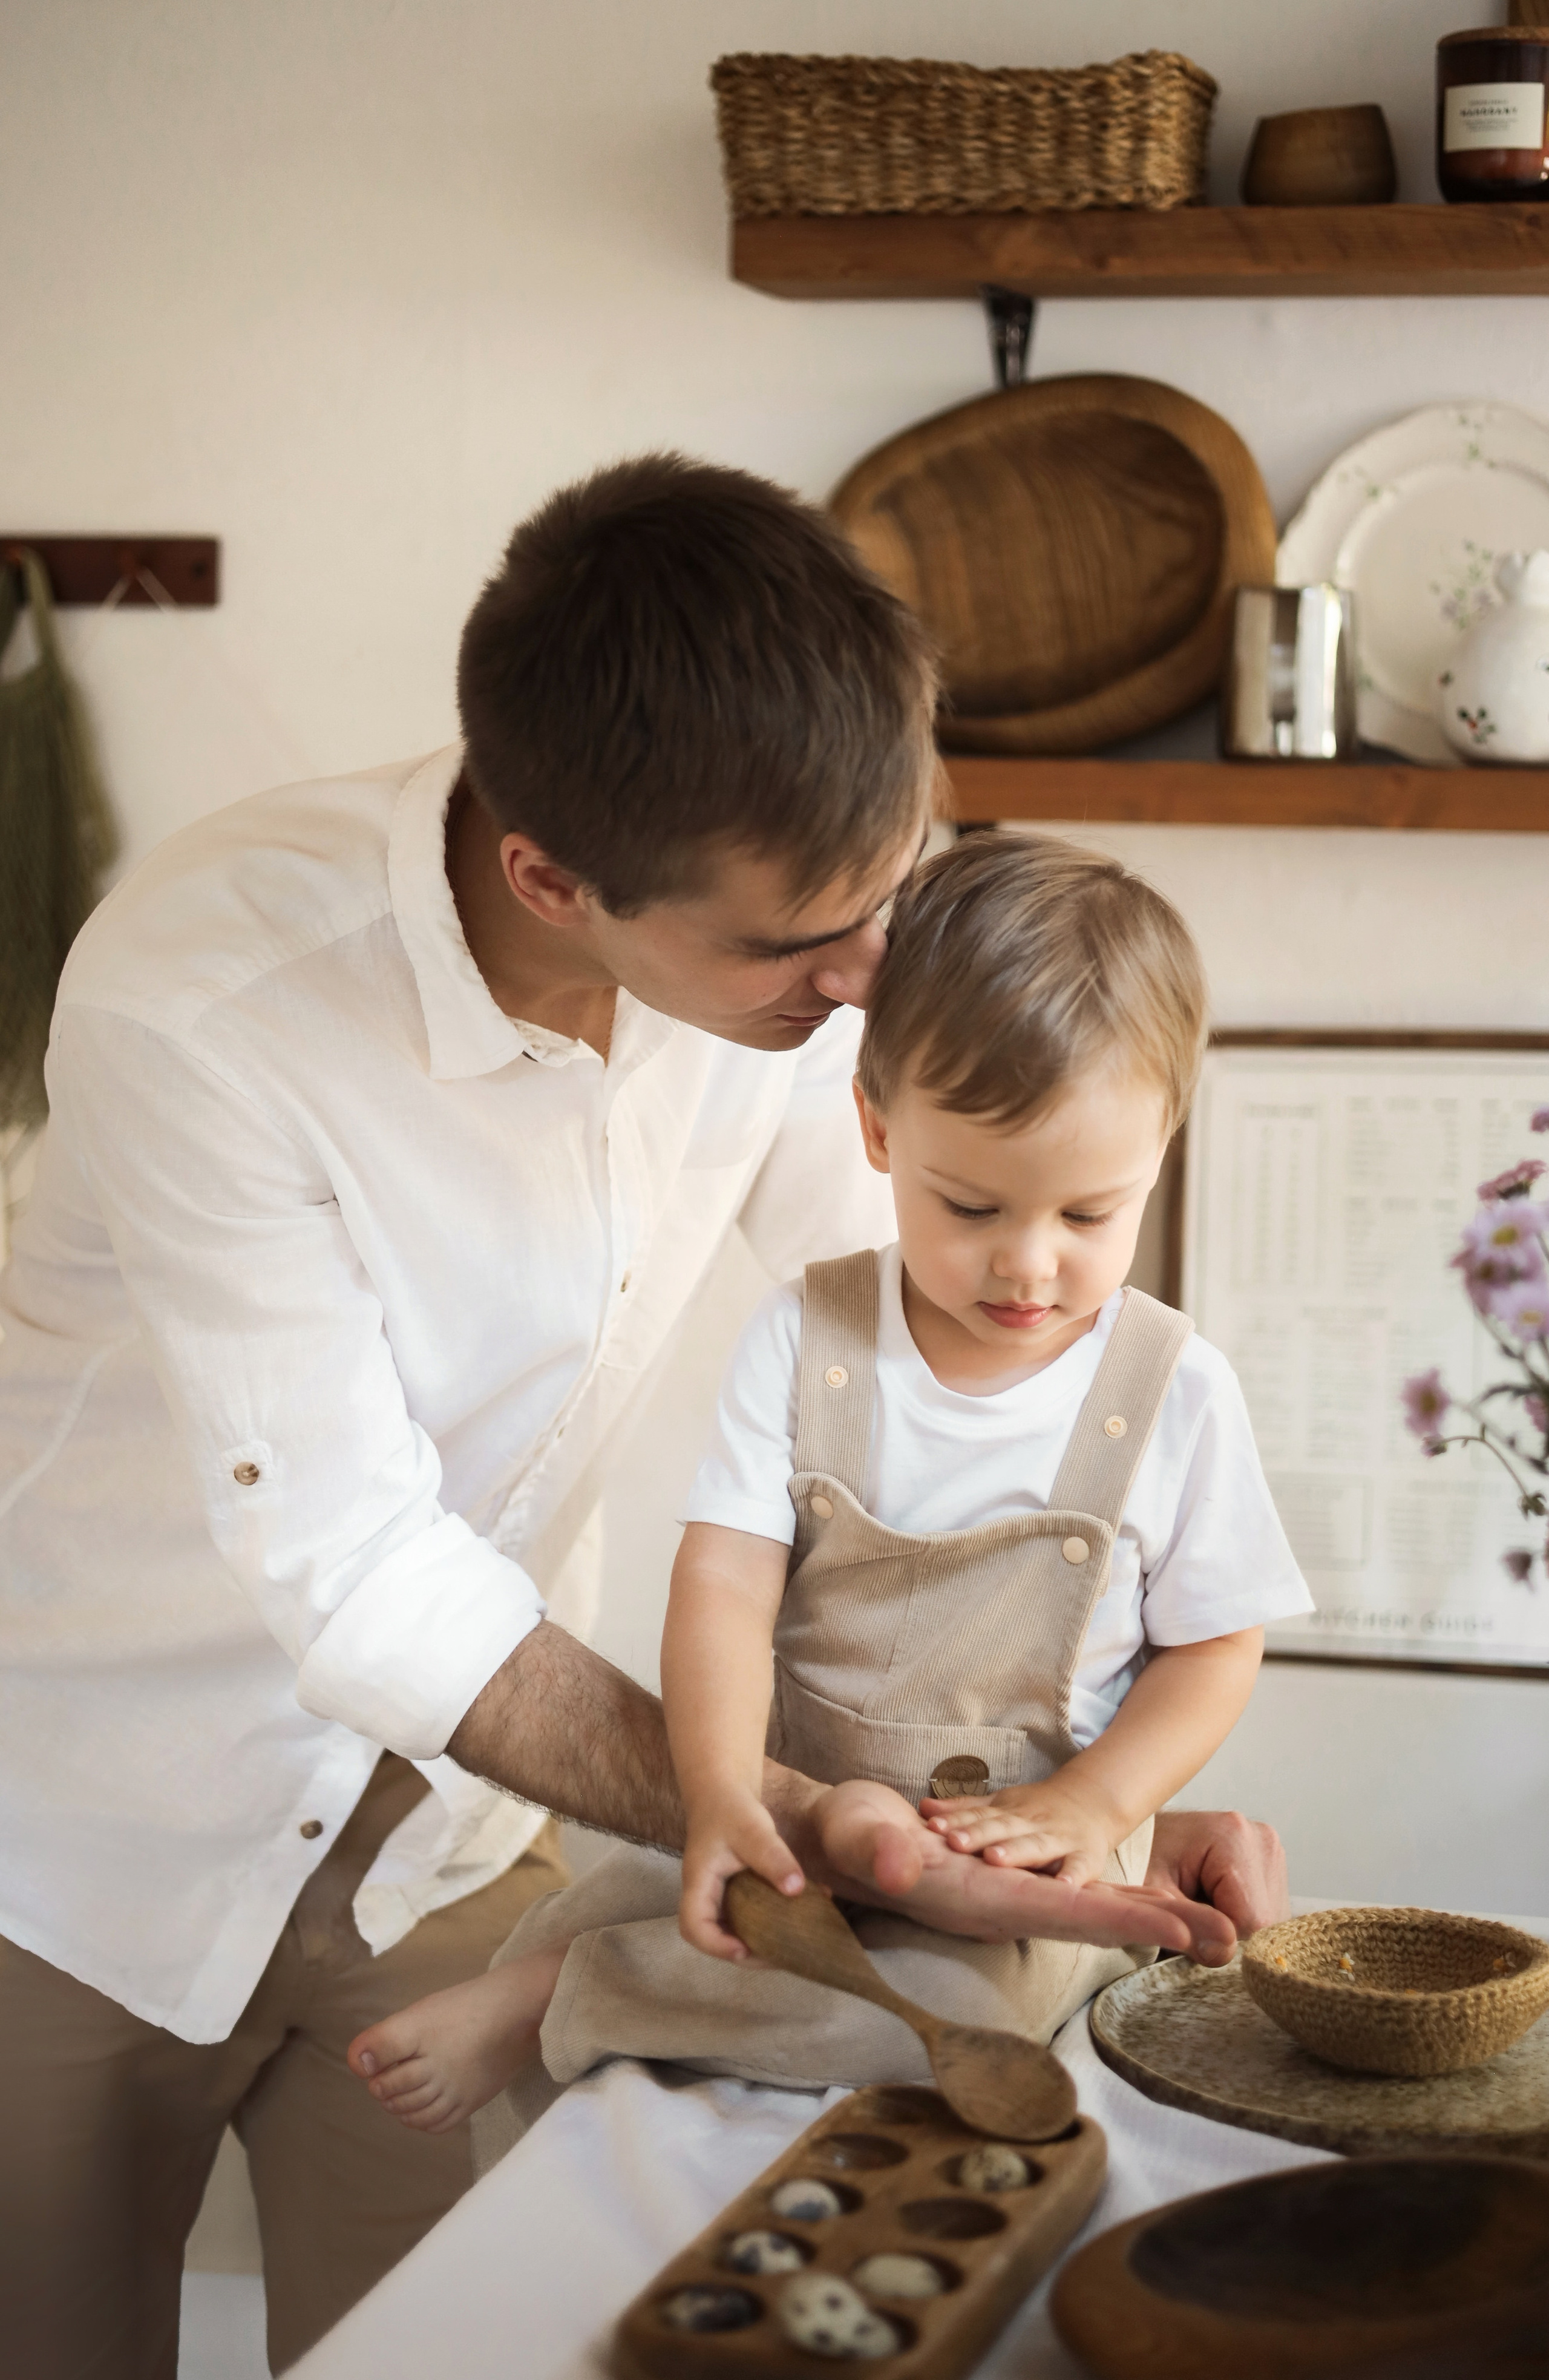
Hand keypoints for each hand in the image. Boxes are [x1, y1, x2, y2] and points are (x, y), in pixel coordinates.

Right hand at [679, 1785, 804, 1961]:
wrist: (722, 1790)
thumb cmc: (731, 1808)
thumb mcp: (754, 1829)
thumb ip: (773, 1858)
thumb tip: (796, 1890)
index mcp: (699, 1881)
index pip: (693, 1926)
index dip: (716, 1945)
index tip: (745, 1950)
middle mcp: (703, 1893)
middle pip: (711, 1936)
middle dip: (742, 1953)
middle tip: (777, 1956)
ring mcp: (716, 1894)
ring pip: (729, 1929)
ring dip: (756, 1941)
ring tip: (788, 1944)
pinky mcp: (732, 1891)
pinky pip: (744, 1915)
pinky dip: (766, 1922)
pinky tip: (795, 1916)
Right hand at [792, 1776, 1236, 1963]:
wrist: (830, 1844)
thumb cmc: (839, 1842)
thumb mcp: (855, 1837)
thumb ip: (878, 1852)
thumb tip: (907, 1864)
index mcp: (979, 1899)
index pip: (1062, 1911)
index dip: (1120, 1918)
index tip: (1180, 1932)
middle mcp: (1003, 1905)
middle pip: (1093, 1919)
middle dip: (1158, 1929)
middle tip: (1229, 1940)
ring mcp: (1006, 1896)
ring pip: (1089, 1909)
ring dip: (1148, 1919)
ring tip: (1212, 1930)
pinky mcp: (1003, 1880)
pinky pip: (1070, 1894)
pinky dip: (1114, 1902)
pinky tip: (1148, 1908)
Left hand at [919, 1779, 1114, 1886]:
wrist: (1093, 1803)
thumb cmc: (1035, 1811)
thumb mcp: (1001, 1805)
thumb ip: (965, 1809)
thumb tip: (923, 1808)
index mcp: (1009, 1812)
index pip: (978, 1816)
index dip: (956, 1822)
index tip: (932, 1827)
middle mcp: (1030, 1823)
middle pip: (1002, 1828)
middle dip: (978, 1836)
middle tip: (955, 1843)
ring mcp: (1059, 1839)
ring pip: (1035, 1845)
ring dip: (1016, 1852)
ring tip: (995, 1860)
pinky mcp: (1085, 1857)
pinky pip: (1079, 1867)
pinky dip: (1074, 1876)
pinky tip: (1064, 1887)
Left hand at [1147, 1807, 1288, 1938]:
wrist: (1138, 1841)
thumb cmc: (1137, 1863)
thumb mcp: (1150, 1898)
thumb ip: (1187, 1925)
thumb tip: (1224, 1952)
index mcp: (1234, 1837)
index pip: (1251, 1920)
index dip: (1219, 1941)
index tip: (1186, 1931)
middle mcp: (1262, 1841)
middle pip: (1265, 1923)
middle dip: (1227, 1935)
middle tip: (1189, 1919)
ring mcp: (1270, 1853)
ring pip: (1269, 1924)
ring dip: (1234, 1931)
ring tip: (1198, 1909)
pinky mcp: (1269, 1867)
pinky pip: (1268, 1916)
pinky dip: (1240, 1923)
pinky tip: (1213, 1906)